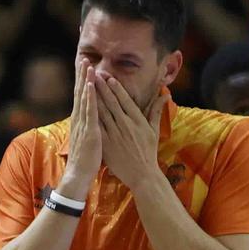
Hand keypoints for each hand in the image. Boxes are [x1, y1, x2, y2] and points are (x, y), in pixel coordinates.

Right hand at [58, 75, 103, 197]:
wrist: (79, 174)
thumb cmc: (86, 159)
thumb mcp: (88, 138)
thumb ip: (89, 126)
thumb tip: (91, 118)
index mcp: (81, 120)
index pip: (81, 96)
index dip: (82, 81)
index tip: (84, 67)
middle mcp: (79, 119)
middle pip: (80, 92)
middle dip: (81, 76)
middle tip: (83, 58)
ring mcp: (83, 123)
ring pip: (84, 97)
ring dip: (85, 80)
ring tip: (87, 65)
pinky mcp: (89, 130)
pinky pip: (89, 110)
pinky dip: (89, 96)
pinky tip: (90, 85)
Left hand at [94, 70, 164, 187]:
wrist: (142, 175)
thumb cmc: (148, 152)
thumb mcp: (154, 131)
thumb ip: (156, 111)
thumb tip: (165, 96)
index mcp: (137, 120)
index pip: (125, 100)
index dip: (116, 88)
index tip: (109, 77)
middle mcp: (125, 125)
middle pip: (111, 103)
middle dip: (102, 87)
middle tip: (94, 74)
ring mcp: (115, 135)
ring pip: (102, 112)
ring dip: (94, 97)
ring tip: (87, 85)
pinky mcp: (106, 144)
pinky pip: (97, 127)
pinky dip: (91, 116)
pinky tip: (84, 107)